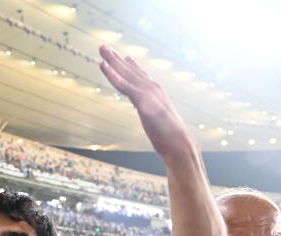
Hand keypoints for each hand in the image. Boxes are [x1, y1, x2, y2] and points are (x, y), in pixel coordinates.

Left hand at [98, 45, 193, 160]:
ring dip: (112, 60)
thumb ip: (150, 110)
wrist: (178, 143)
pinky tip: (103, 66)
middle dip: (116, 58)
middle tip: (103, 47)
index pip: (139, 76)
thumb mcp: (157, 119)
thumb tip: (147, 109)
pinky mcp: (142, 99)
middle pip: (129, 70)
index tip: (121, 57)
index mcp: (155, 92)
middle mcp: (152, 88)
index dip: (129, 66)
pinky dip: (113, 74)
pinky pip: (124, 84)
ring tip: (102, 48)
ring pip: (125, 73)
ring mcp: (147, 92)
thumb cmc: (168, 136)